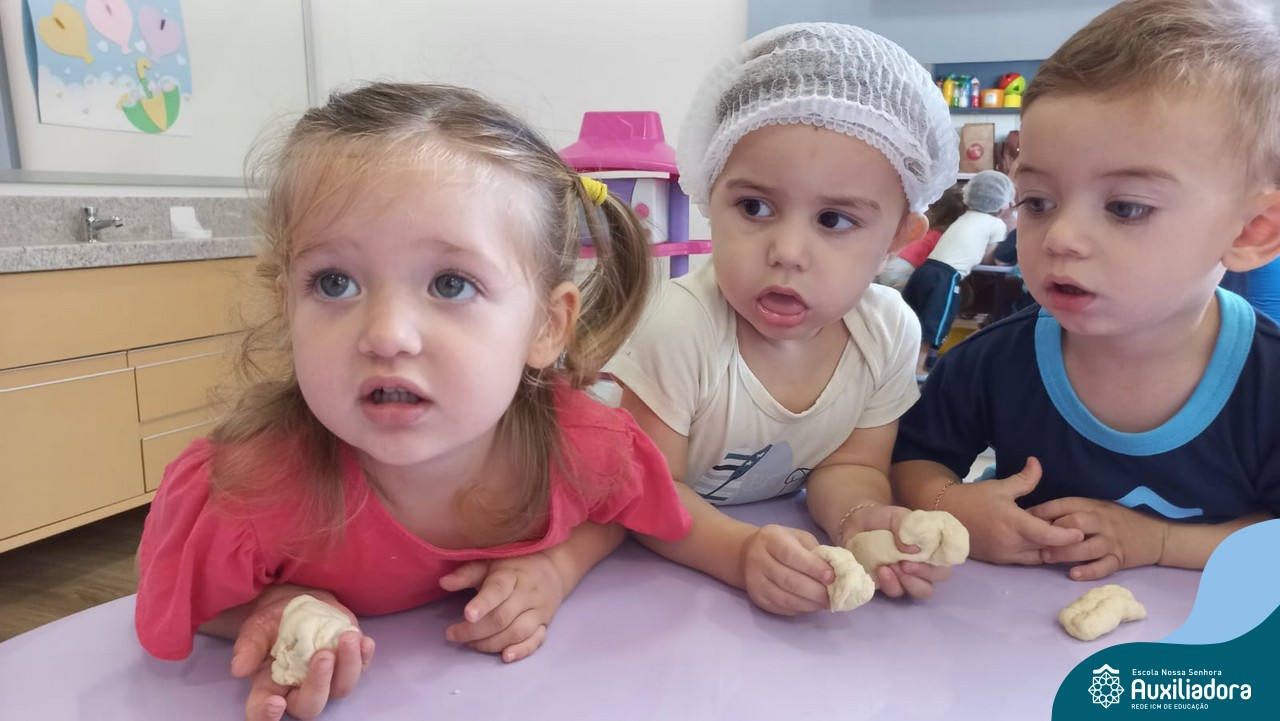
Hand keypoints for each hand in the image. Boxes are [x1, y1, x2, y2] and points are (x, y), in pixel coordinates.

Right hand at [231, 591, 373, 720]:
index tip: (275, 703)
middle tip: (322, 656)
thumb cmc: (274, 622)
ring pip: (340, 689)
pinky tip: (364, 641)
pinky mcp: (347, 663)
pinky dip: (365, 657)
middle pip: (310, 706)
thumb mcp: (257, 628)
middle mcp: (298, 689)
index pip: (262, 712)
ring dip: (348, 667)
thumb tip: (239, 668)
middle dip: (318, 684)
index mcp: (269, 687)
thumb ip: (249, 647)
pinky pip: (361, 668)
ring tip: (347, 638)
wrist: (299, 602)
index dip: (266, 716)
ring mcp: (326, 679)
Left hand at [439, 554, 567, 662]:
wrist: (553, 569)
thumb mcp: (490, 563)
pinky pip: (536, 641)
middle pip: (502, 618)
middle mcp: (528, 594)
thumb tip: (443, 583)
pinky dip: (521, 651)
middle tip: (453, 634)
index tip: (466, 614)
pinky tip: (505, 657)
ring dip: (491, 643)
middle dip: (475, 631)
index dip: (483, 603)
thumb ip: (467, 573)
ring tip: (471, 644)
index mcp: (512, 575)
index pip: (498, 589)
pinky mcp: (545, 625)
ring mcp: (539, 611)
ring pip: (517, 633)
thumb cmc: (514, 566)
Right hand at [740, 524, 834, 614]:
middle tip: (836, 595)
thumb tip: (838, 572)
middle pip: (788, 580)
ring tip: (828, 603)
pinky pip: (782, 608)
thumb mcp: (798, 538)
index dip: (812, 567)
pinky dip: (802, 609)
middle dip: (816, 590)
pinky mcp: (758, 599)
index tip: (832, 576)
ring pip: (785, 598)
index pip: (791, 555)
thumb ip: (816, 552)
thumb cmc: (782, 544)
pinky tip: (813, 605)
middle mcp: (759, 560)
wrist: (748, 554)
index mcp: (771, 539)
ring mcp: (756, 582)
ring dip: (810, 603)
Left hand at [839, 504, 951, 599]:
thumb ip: (907, 527)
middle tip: (904, 564)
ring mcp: (909, 577)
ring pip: (922, 591)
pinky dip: (890, 584)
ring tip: (889, 567)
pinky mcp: (891, 585)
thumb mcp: (896, 516)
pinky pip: (897, 592)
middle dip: (923, 574)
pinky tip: (880, 570)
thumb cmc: (883, 519)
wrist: (856, 525)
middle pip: (938, 579)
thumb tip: (915, 550)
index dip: (940, 561)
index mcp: (931, 546)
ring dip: (908, 582)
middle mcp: (925, 564)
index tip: (920, 555)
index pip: (948, 559)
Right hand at [943, 457, 1083, 564]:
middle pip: (1047, 549)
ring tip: (1055, 538)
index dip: (1067, 535)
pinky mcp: (998, 561)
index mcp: (1014, 524)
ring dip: (1048, 550)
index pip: (1049, 535)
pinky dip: (1034, 553)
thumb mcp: (1000, 487)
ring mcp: (1004, 555)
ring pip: (1037, 558)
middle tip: (1071, 531)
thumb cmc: (973, 499)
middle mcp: (1011, 544)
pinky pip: (1024, 560)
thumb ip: (1024, 479)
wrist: (945, 514)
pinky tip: (1037, 543)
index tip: (1079, 530)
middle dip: (1061, 543)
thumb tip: (1037, 463)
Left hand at [1029, 497, 1167, 580]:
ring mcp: (1111, 540)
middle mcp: (1101, 521)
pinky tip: (1074, 574)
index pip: (1063, 505)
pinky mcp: (1120, 558)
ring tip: (1046, 558)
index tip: (1022, 518)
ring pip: (1086, 546)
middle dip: (1052, 532)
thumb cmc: (1116, 520)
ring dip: (1065, 553)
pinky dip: (1089, 571)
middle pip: (1074, 523)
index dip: (1042, 511)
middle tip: (1033, 541)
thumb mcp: (1095, 507)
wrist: (1154, 534)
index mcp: (1091, 505)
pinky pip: (1104, 566)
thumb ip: (1070, 511)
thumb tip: (1036, 515)